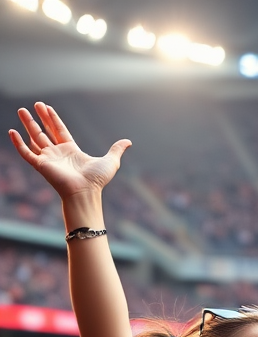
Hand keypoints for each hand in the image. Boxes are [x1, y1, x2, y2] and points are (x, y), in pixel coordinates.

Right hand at [8, 102, 130, 199]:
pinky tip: (11, 132)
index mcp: (71, 151)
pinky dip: (18, 143)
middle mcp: (58, 154)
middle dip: (39, 118)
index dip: (53, 118)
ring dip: (27, 125)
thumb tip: (128, 142)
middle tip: (34, 104)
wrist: (85, 193)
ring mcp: (48, 159)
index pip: (59, 130)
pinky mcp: (40, 165)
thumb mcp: (110, 162)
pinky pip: (26, 153)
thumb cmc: (97, 181)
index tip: (47, 107)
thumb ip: (116, 150)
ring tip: (21, 110)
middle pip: (46, 131)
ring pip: (34, 138)